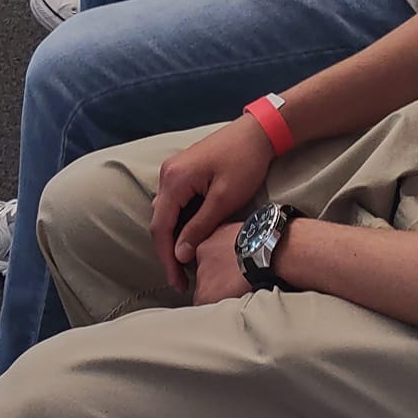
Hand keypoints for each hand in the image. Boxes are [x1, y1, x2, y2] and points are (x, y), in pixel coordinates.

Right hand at [151, 119, 271, 291]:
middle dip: (169, 252)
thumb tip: (179, 255)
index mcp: (174, 179)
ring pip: (167, 212)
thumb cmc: (243, 162)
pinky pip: (176, 203)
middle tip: (182, 280)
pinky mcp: (185, 171)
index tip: (177, 284)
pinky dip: (181, 223)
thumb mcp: (224, 199)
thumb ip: (199, 227)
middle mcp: (167, 174)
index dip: (167, 259)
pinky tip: (192, 238)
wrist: (258, 132)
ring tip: (187, 265)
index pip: (160, 227)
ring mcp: (174, 170)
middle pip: (160, 221)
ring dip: (174, 238)